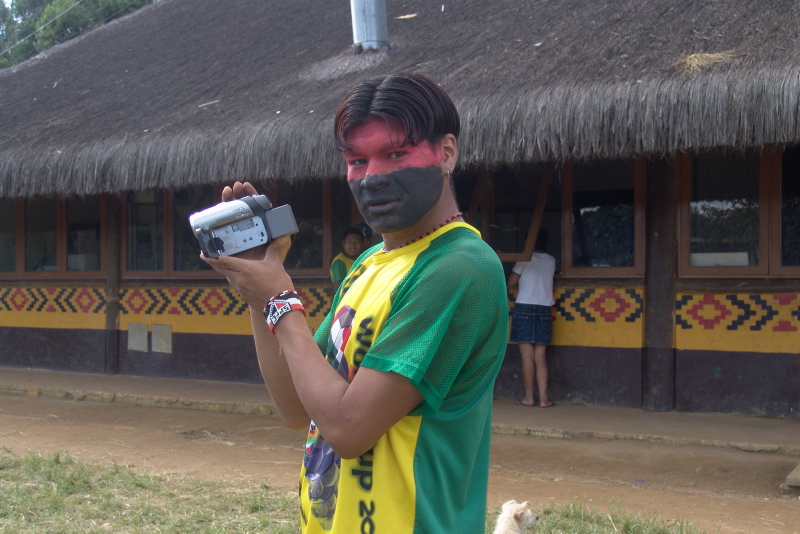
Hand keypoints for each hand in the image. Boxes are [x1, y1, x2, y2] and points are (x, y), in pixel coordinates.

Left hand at [200, 182, 293, 306]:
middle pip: (222, 269)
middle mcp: (238, 279)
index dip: (211, 257)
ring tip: (226, 264)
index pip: (222, 261)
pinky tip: (240, 277)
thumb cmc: (277, 284)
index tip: (202, 253)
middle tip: (209, 256)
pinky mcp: (244, 296)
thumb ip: (275, 249)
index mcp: (244, 269)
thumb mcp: (275, 264)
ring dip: (225, 270)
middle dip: (214, 263)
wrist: (280, 306)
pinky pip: (235, 284)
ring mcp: (240, 289)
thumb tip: (282, 236)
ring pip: (228, 277)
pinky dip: (234, 278)